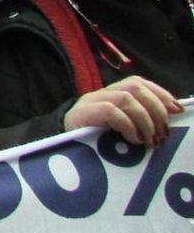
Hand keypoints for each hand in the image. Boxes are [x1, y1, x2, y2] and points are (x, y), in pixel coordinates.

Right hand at [64, 75, 181, 145]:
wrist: (56, 149)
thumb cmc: (91, 144)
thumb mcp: (116, 130)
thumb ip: (134, 121)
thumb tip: (165, 122)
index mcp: (110, 95)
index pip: (138, 82)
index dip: (160, 93)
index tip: (177, 110)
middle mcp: (100, 94)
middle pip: (135, 87)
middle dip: (156, 109)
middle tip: (162, 133)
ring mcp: (89, 102)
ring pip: (126, 98)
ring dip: (144, 120)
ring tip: (149, 140)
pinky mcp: (81, 114)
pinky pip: (111, 111)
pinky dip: (128, 125)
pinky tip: (132, 139)